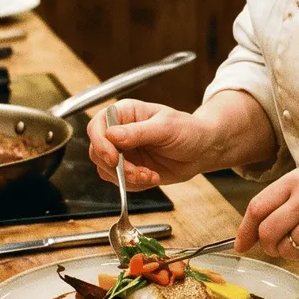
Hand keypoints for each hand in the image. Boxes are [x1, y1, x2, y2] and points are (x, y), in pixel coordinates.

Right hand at [88, 99, 215, 189]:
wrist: (201, 150)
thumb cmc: (188, 130)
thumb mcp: (165, 128)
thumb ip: (138, 132)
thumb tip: (112, 135)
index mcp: (125, 113)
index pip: (98, 125)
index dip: (100, 142)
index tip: (114, 158)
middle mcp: (120, 132)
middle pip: (97, 150)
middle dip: (116, 167)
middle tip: (137, 172)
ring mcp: (123, 152)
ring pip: (105, 169)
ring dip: (127, 178)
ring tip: (149, 175)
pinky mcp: (129, 169)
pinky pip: (119, 182)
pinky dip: (134, 185)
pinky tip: (152, 177)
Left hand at [237, 169, 298, 268]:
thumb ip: (283, 201)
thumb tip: (252, 231)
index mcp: (297, 179)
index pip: (257, 207)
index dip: (245, 230)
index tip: (240, 244)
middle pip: (267, 232)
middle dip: (269, 245)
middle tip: (281, 246)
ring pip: (286, 249)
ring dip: (296, 251)